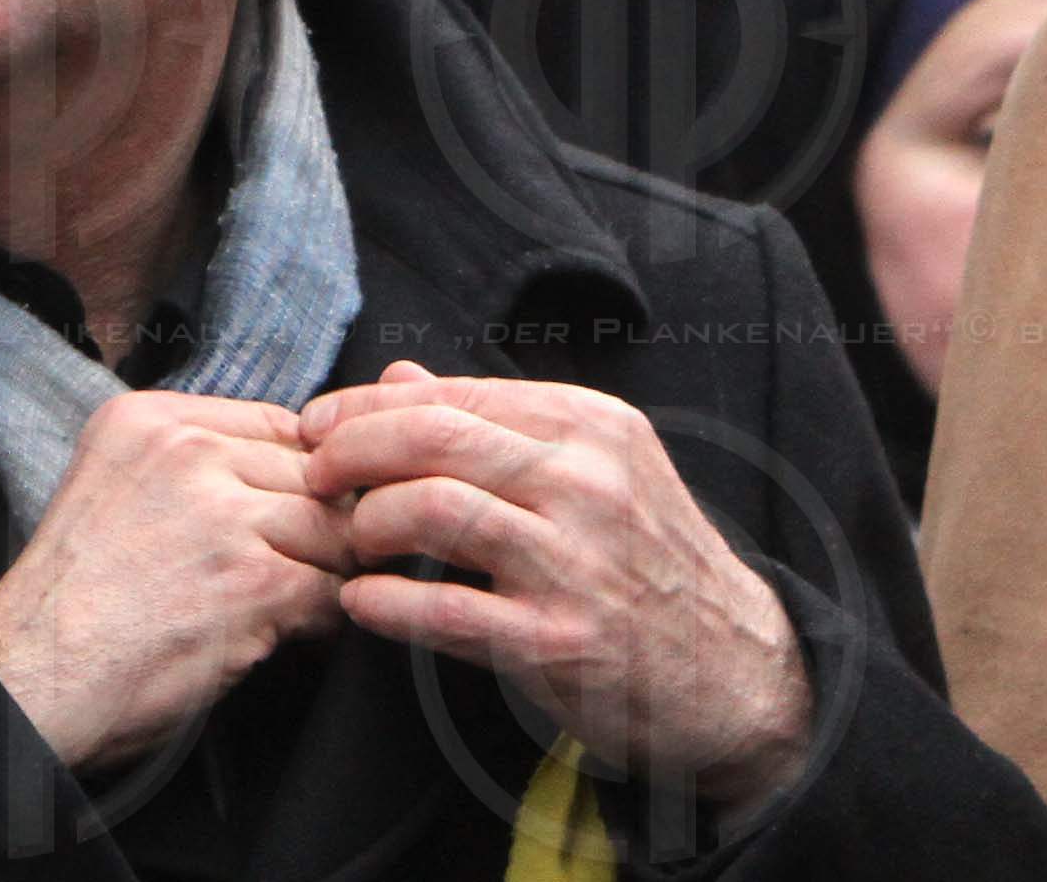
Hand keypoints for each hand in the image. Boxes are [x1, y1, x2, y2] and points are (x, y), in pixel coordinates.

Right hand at [0, 395, 350, 774]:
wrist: (28, 683)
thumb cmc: (69, 607)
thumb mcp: (112, 489)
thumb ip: (189, 465)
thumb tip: (285, 469)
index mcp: (150, 420)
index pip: (277, 424)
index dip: (293, 477)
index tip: (283, 516)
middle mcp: (189, 452)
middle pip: (311, 473)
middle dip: (315, 525)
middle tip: (297, 567)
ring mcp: (224, 514)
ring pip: (331, 527)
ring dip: (324, 571)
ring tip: (289, 604)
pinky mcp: (252, 581)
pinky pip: (330, 588)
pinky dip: (322, 618)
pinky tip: (287, 634)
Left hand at [303, 363, 813, 827]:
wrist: (734, 668)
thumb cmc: (648, 562)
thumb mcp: (596, 469)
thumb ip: (497, 423)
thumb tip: (398, 378)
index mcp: (593, 425)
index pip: (455, 393)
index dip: (369, 408)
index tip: (318, 427)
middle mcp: (587, 480)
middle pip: (435, 437)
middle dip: (351, 451)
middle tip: (313, 476)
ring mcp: (575, 561)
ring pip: (434, 509)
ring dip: (366, 524)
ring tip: (347, 540)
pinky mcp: (560, 641)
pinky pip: (446, 611)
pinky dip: (387, 604)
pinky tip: (361, 604)